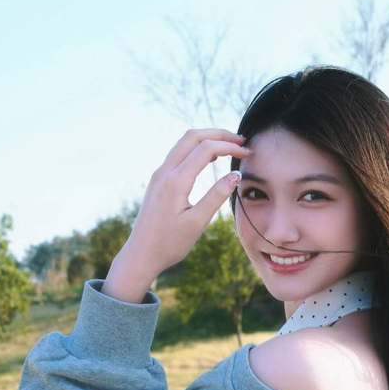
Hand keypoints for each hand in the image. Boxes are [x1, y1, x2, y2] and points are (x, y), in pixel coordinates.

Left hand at [116, 128, 249, 286]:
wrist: (140, 254)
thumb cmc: (169, 244)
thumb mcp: (197, 223)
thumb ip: (217, 196)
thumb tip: (236, 175)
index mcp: (176, 181)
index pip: (206, 149)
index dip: (230, 147)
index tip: (248, 154)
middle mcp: (164, 172)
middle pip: (193, 137)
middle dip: (219, 134)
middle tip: (241, 142)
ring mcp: (159, 175)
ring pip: (184, 143)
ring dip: (207, 139)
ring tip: (229, 146)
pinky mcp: (158, 181)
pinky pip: (178, 154)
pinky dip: (196, 149)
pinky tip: (210, 158)